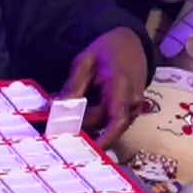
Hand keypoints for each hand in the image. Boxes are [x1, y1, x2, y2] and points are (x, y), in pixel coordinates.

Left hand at [60, 26, 148, 150]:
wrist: (130, 45)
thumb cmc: (106, 51)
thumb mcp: (84, 62)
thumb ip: (73, 87)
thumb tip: (57, 109)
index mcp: (122, 85)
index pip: (114, 120)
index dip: (99, 138)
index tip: (79, 148)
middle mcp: (133, 101)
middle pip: (106, 125)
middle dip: (83, 131)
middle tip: (57, 135)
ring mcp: (136, 108)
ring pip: (110, 128)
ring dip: (89, 130)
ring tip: (64, 129)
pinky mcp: (132, 112)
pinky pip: (113, 124)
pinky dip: (96, 125)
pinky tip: (77, 121)